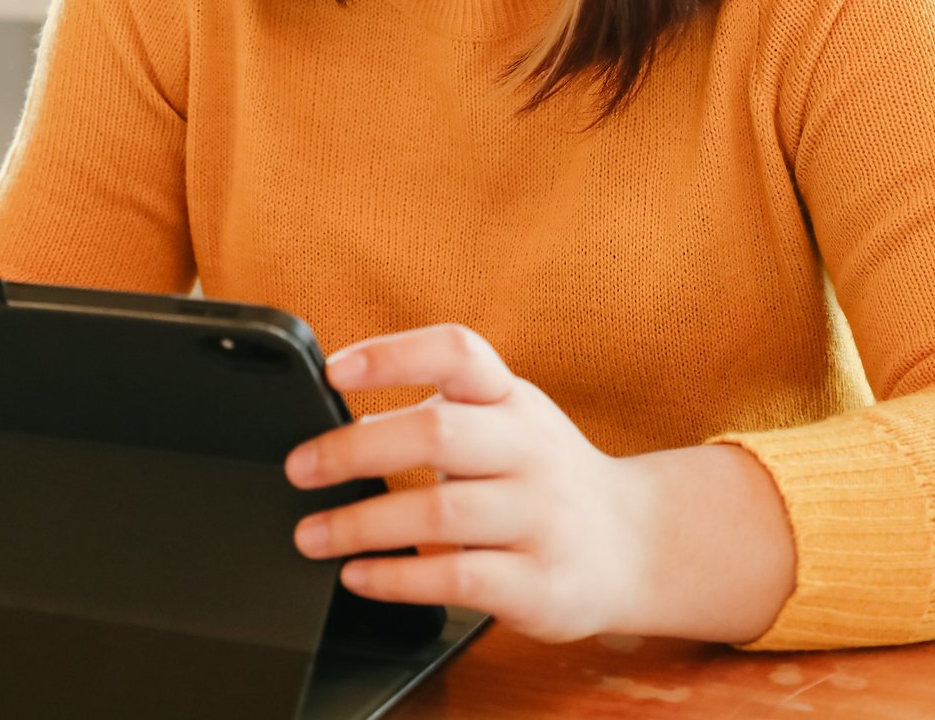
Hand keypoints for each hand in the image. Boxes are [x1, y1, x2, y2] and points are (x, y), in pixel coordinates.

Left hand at [284, 322, 641, 642]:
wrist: (635, 543)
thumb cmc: (543, 476)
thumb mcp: (506, 424)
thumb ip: (441, 418)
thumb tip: (346, 426)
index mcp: (513, 399)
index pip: (457, 352)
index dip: (394, 354)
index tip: (334, 371)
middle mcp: (530, 448)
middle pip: (437, 432)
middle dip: (355, 449)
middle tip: (299, 468)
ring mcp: (539, 515)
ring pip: (441, 510)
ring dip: (361, 523)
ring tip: (311, 534)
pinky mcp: (539, 582)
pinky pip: (459, 577)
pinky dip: (398, 578)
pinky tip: (359, 576)